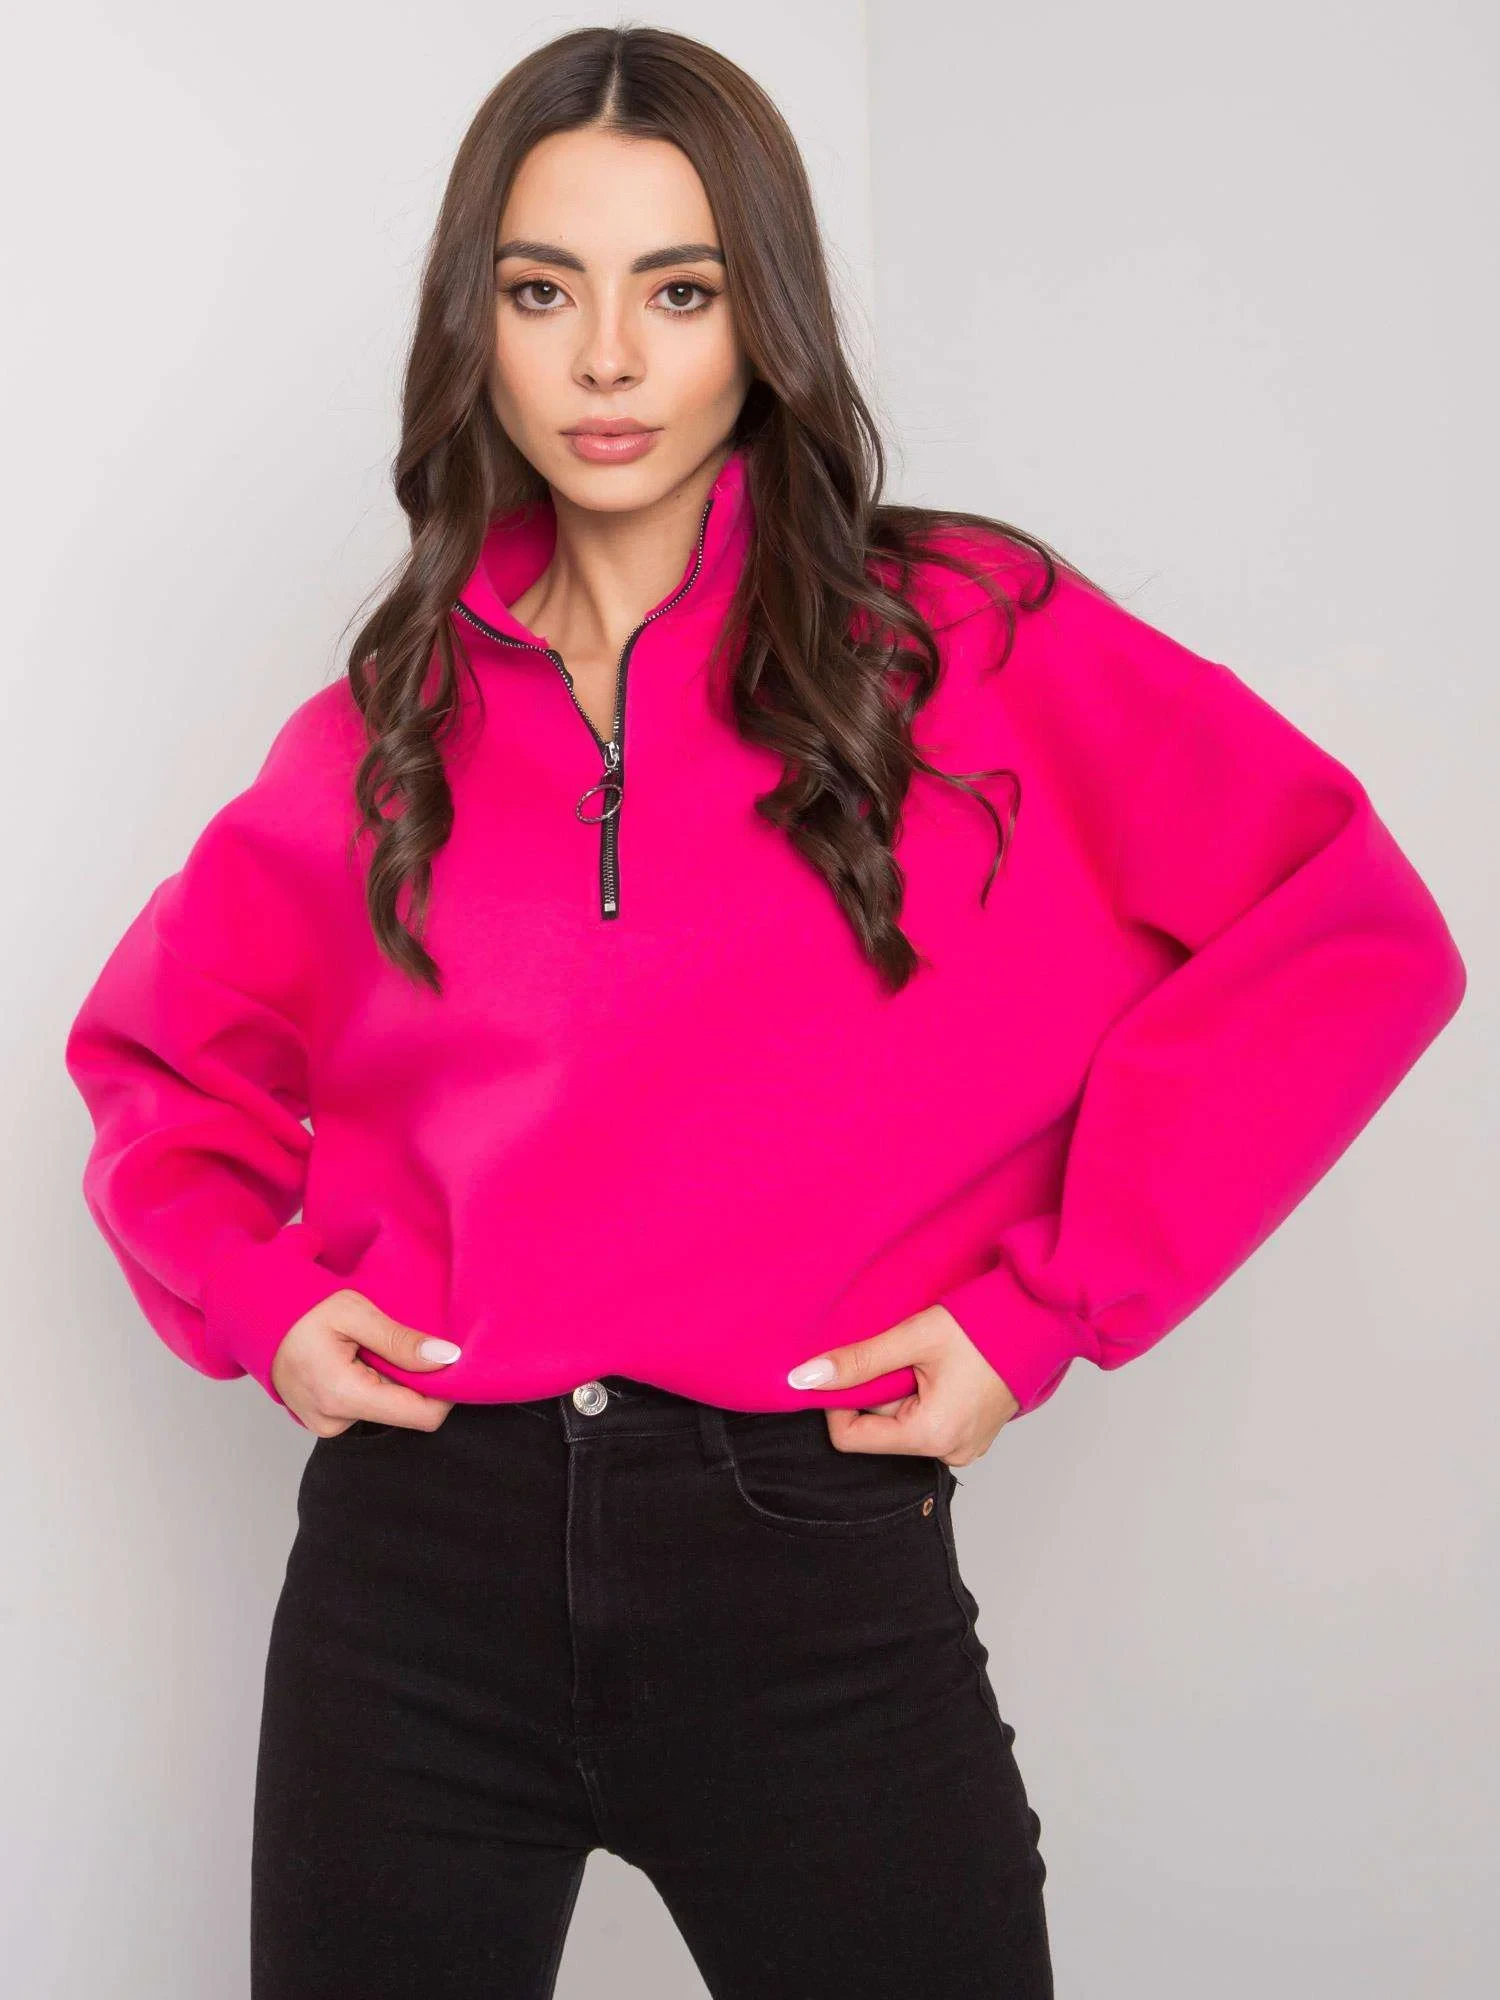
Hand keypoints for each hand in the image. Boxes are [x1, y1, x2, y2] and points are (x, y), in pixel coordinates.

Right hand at [270, 1291, 462, 1436]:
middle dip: (414, 1380)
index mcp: (343, 1395)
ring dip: (390, 1381)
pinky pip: (367, 1409)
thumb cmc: (302, 1310)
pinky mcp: (325, 1423)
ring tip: (366, 1350)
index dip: (446, 1391)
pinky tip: (355, 1361)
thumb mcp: (355, 1312)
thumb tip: (448, 1358)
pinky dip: (372, 1386)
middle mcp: (334, 1422)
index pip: (422, 1416)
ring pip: (388, 1411)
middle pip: (407, 1413)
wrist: (255, 1319)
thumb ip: (401, 1340)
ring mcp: (327, 1427)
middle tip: (396, 1344)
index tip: (447, 1360)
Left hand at [785, 1304, 1019, 1466]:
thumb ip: (857, 1361)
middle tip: (903, 1354)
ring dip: (901, 1390)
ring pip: (901, 1423)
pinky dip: (921, 1396)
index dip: (840, 1401)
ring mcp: (963, 1448)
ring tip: (928, 1359)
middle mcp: (949, 1453)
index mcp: (932, 1437)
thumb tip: (803, 1379)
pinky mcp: (970, 1436)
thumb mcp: (912, 1337)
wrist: (1040, 1319)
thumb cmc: (985, 1326)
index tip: (853, 1366)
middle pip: (878, 1429)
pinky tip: (941, 1370)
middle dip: (879, 1390)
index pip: (850, 1439)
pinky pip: (925, 1421)